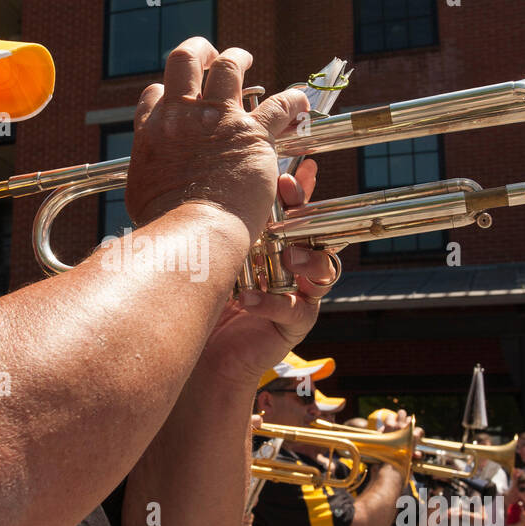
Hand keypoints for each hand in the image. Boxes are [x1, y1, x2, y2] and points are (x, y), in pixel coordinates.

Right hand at [127, 38, 308, 235]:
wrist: (191, 232)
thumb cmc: (165, 225)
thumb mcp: (142, 195)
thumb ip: (150, 177)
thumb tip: (150, 185)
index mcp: (152, 132)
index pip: (156, 94)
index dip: (167, 91)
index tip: (175, 96)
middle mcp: (181, 116)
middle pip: (185, 60)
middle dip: (199, 50)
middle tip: (209, 54)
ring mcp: (217, 120)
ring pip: (229, 66)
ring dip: (238, 57)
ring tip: (244, 58)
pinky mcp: (251, 133)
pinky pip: (278, 104)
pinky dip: (292, 100)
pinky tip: (299, 101)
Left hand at [190, 159, 339, 388]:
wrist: (200, 352)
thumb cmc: (204, 298)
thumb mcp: (213, 255)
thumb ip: (219, 227)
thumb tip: (205, 185)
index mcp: (277, 244)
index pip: (297, 212)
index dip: (302, 192)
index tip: (296, 174)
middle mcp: (293, 267)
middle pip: (320, 235)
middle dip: (311, 217)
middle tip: (294, 206)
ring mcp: (298, 295)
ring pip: (324, 270)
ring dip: (309, 259)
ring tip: (288, 254)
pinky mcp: (294, 325)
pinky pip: (295, 310)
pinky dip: (271, 302)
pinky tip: (247, 298)